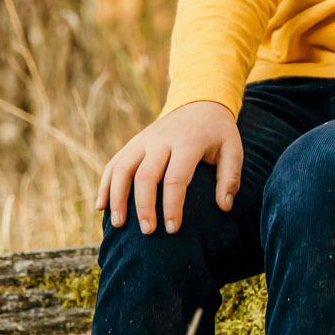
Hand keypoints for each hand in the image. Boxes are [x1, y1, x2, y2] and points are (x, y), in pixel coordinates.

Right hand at [95, 101, 242, 233]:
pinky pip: (114, 162)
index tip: (172, 229)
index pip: (176, 178)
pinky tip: (101, 206)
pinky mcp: (134, 142)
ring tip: (118, 224)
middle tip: (148, 232)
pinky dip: (105, 184)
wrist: (200, 102)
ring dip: (117, 197)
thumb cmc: (218, 133)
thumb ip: (230, 178)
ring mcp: (144, 140)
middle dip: (143, 206)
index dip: (172, 206)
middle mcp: (162, 140)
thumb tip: (224, 207)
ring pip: (122, 168)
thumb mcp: (233, 150)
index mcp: (188, 142)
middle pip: (145, 175)